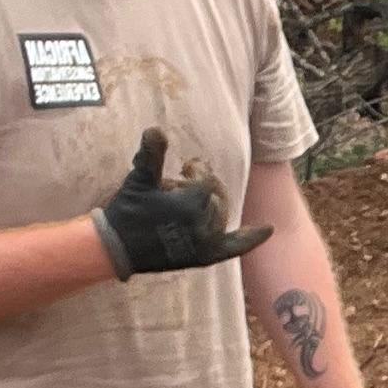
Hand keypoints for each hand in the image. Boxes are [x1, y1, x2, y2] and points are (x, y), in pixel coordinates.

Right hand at [92, 127, 270, 277]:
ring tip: (195, 201)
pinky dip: (250, 238)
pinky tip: (269, 229)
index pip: (206, 179)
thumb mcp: (139, 179)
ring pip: (221, 216)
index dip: (196, 171)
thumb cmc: (128, 210)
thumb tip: (156, 129)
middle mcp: (202, 225)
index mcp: (190, 203)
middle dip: (203, 187)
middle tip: (185, 182)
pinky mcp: (204, 258)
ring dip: (214, 205)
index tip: (186, 168)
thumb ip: (151, 155)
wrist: (118, 248)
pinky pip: (234, 247)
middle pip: (216, 197)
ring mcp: (205, 243)